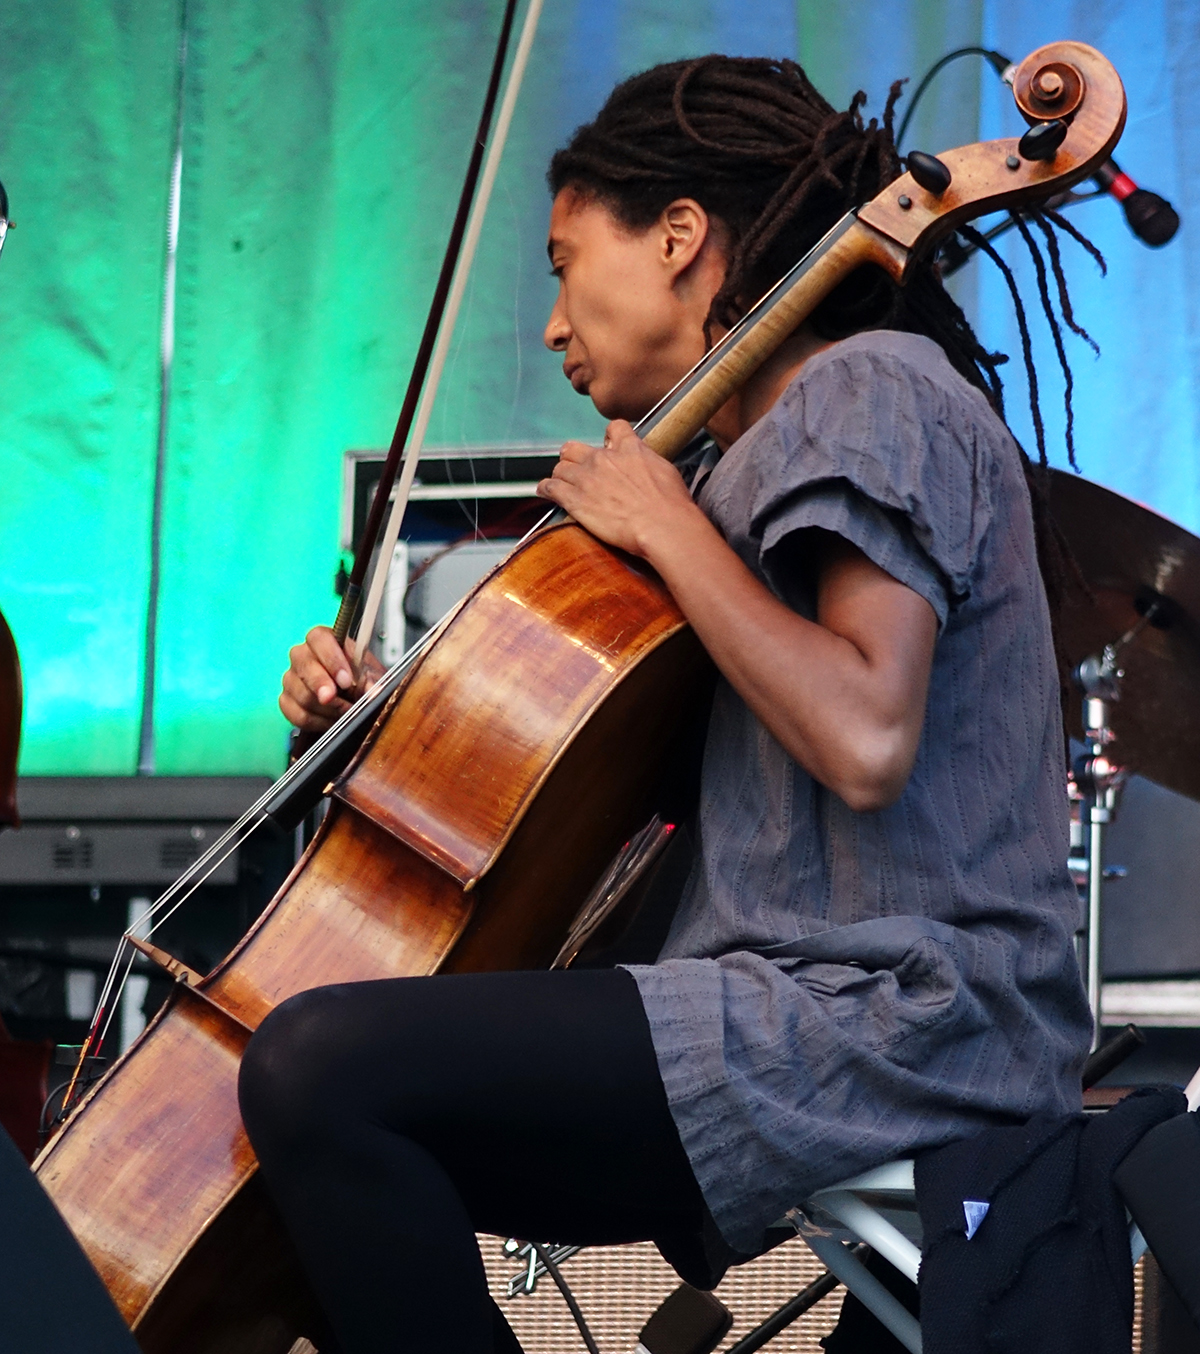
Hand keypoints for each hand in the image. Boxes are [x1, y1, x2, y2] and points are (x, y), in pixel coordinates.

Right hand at [279, 627, 385, 732]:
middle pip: (304, 665)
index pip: (319, 639)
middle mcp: (303, 656)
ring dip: (327, 709)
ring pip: (302, 694)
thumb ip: (372, 681)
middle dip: (322, 685)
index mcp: (324, 640)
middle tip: (337, 699)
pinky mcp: (287, 701)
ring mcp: (291, 678)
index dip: (332, 659)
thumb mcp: (371, 676)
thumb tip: (373, 692)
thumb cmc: (360, 679)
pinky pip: (298, 715)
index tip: (346, 680)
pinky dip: (318, 722)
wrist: (354, 698)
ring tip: (345, 712)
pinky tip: (332, 721)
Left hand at [536, 420, 701, 556]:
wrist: (662, 525)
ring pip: (560, 467)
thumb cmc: (671, 504)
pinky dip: (546, 488)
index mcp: (628, 448)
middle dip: (573, 457)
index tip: (607, 446)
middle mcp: (603, 458)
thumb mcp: (665, 469)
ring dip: (560, 475)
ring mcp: (586, 478)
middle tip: (577, 469)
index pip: (613, 428)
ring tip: (561, 484)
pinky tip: (545, 491)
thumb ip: (647, 460)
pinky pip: (551, 487)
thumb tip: (644, 461)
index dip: (608, 438)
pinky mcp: (575, 499)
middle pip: (574, 448)